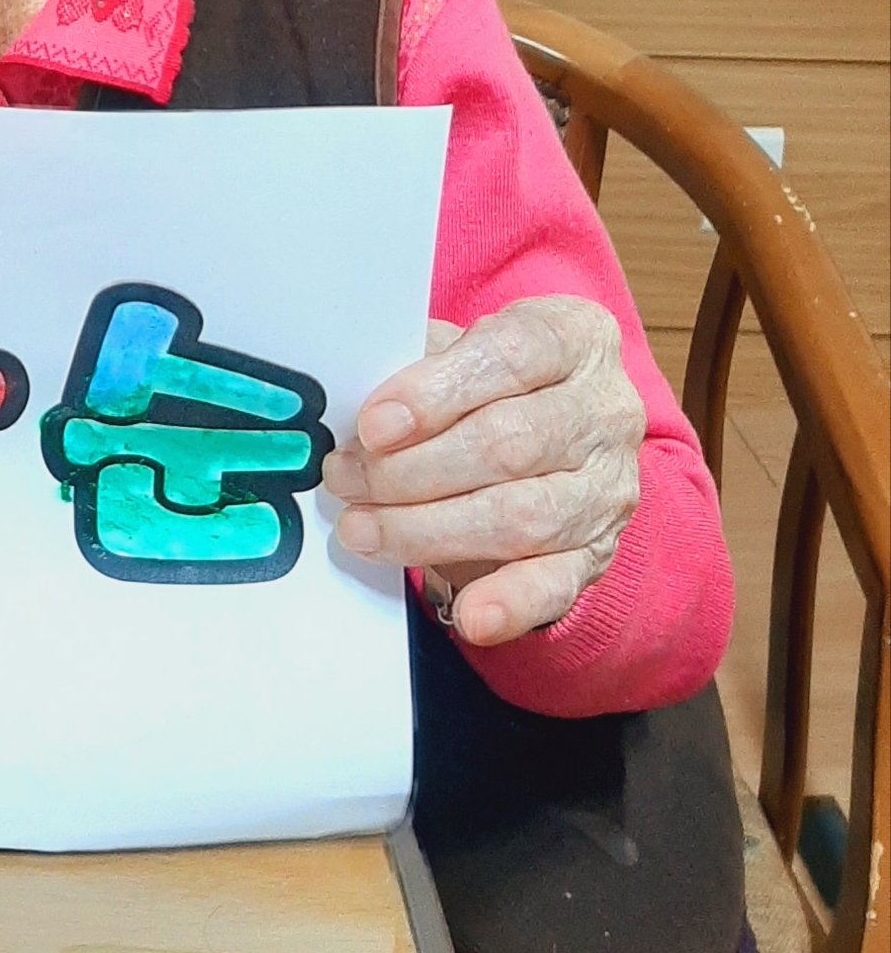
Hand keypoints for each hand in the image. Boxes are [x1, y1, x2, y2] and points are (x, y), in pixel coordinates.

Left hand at [322, 296, 644, 646]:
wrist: (557, 424)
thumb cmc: (491, 377)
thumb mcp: (461, 346)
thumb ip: (418, 363)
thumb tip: (355, 407)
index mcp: (573, 337)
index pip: (511, 356)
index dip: (435, 392)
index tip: (373, 424)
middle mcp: (604, 410)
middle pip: (509, 443)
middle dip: (412, 469)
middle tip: (345, 478)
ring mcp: (608, 485)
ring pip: (523, 516)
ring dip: (429, 530)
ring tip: (363, 530)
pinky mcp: (600, 550)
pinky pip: (560, 582)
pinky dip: (513, 601)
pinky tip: (471, 615)